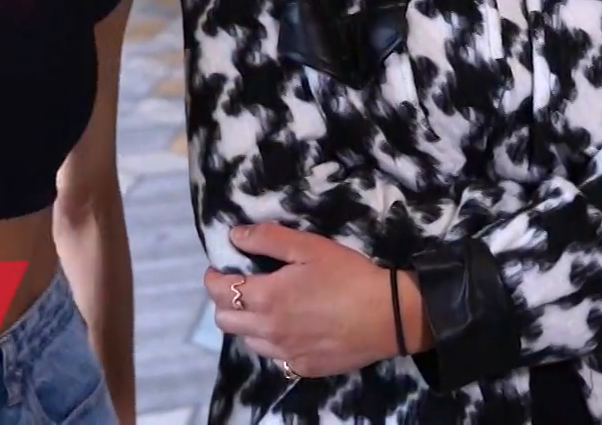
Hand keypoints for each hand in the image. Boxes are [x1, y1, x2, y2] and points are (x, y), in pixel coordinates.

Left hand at [205, 224, 411, 379]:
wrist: (388, 315)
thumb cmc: (349, 275)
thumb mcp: (310, 247)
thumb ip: (268, 239)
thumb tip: (235, 235)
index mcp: (266, 297)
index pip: (218, 291)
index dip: (213, 277)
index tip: (220, 268)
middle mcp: (268, 330)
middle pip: (225, 320)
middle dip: (225, 301)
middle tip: (242, 286)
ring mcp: (285, 353)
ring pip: (247, 340)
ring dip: (247, 323)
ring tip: (266, 307)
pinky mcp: (303, 367)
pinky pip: (275, 357)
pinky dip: (273, 342)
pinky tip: (291, 328)